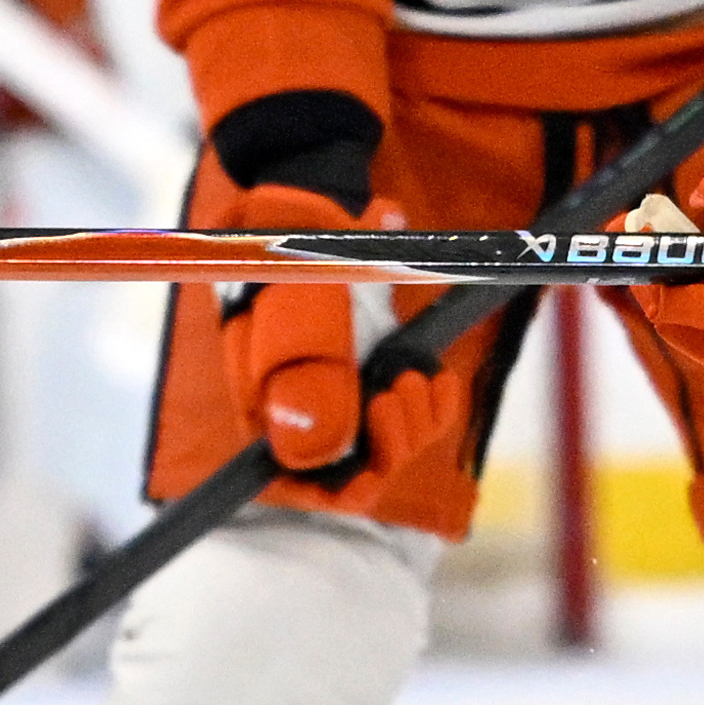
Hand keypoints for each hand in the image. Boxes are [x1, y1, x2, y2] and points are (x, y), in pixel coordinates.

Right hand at [204, 178, 447, 481]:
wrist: (314, 211)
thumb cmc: (294, 254)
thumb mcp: (295, 305)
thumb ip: (301, 374)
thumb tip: (315, 455)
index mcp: (264, 406)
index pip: (292, 483)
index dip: (332, 493)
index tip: (370, 475)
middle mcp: (304, 410)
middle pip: (353, 474)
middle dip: (389, 449)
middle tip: (396, 391)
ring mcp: (346, 394)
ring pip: (393, 448)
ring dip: (417, 423)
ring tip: (413, 376)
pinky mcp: (380, 377)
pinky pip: (419, 417)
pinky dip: (438, 406)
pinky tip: (439, 379)